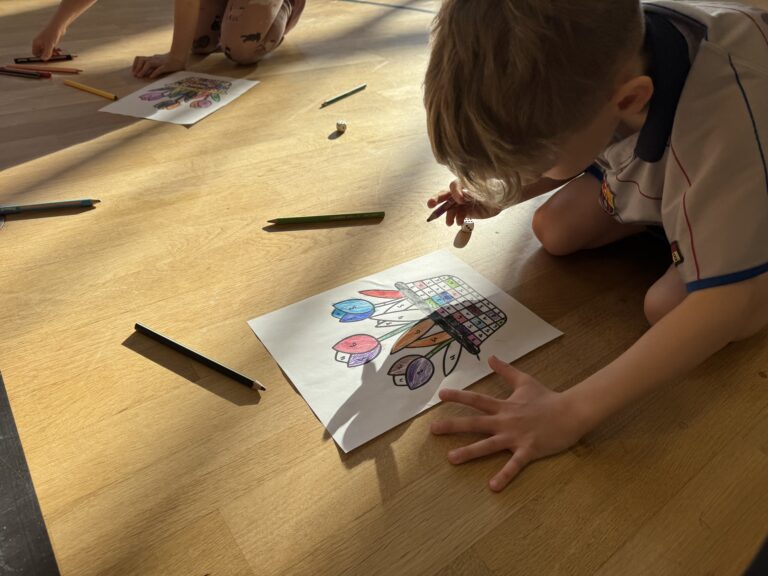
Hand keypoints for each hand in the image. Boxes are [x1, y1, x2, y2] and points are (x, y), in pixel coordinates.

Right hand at [32, 24, 65, 60]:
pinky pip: (51, 49)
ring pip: (47, 52)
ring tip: (58, 53)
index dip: (40, 57)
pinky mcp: (50, 42)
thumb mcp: (49, 45)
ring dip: (53, 54)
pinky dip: (55, 51)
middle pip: (42, 53)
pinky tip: (60, 51)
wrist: (58, 26)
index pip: (35, 53)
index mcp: (36, 43)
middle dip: (48, 56)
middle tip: (54, 56)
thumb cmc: (52, 34)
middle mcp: (39, 43)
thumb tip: (43, 59)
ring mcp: (45, 42)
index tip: (47, 58)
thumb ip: (47, 53)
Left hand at [132, 52, 186, 78]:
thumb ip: (154, 67)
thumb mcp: (159, 63)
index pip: (140, 59)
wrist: (180, 56)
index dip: (135, 65)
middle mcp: (155, 59)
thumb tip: (147, 74)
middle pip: (142, 60)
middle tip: (135, 75)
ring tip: (140, 76)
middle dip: (137, 68)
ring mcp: (160, 62)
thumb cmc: (170, 61)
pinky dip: (154, 72)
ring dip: (143, 70)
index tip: (134, 72)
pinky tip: (151, 77)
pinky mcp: (166, 66)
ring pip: (148, 63)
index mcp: (152, 58)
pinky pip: (159, 69)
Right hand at [427, 179, 501, 226]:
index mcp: (465, 183)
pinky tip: (459, 223)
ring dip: (448, 215)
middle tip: (430, 204)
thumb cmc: (495, 189)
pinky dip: (457, 219)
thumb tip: (459, 198)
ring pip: (450, 207)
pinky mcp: (465, 211)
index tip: (462, 200)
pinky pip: (457, 215)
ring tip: (449, 223)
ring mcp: (462, 202)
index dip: (455, 193)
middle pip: (445, 194)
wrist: (503, 199)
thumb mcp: (484, 188)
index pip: (453, 186)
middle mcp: (461, 192)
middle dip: (436, 199)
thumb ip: (471, 192)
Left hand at [431, 356, 584, 490]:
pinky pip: (514, 465)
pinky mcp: (528, 450)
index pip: (477, 400)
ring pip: (488, 445)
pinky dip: (504, 476)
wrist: (571, 412)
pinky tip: (492, 487)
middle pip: (475, 423)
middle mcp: (505, 421)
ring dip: (469, 452)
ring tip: (452, 459)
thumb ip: (506, 370)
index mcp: (504, 406)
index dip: (458, 396)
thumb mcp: (525, 380)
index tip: (440, 395)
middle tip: (432, 429)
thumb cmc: (547, 398)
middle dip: (453, 425)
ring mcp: (516, 436)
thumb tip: (491, 357)